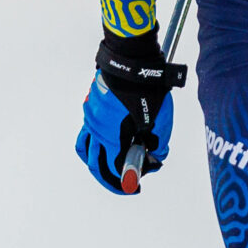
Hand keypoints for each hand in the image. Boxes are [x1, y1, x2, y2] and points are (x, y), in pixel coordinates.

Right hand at [76, 29, 186, 194]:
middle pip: (96, 164)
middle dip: (110, 178)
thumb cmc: (148, 90)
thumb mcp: (161, 121)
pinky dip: (94, 144)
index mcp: (113, 138)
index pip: (116, 170)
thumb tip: (153, 158)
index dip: (126, 181)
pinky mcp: (91, 107)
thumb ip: (157, 144)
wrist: (132, 60)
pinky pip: (87, 132)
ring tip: (109, 167)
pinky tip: (106, 144)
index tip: (135, 186)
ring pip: (86, 149)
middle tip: (123, 183)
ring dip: (96, 162)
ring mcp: (91, 118)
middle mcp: (97, 131)